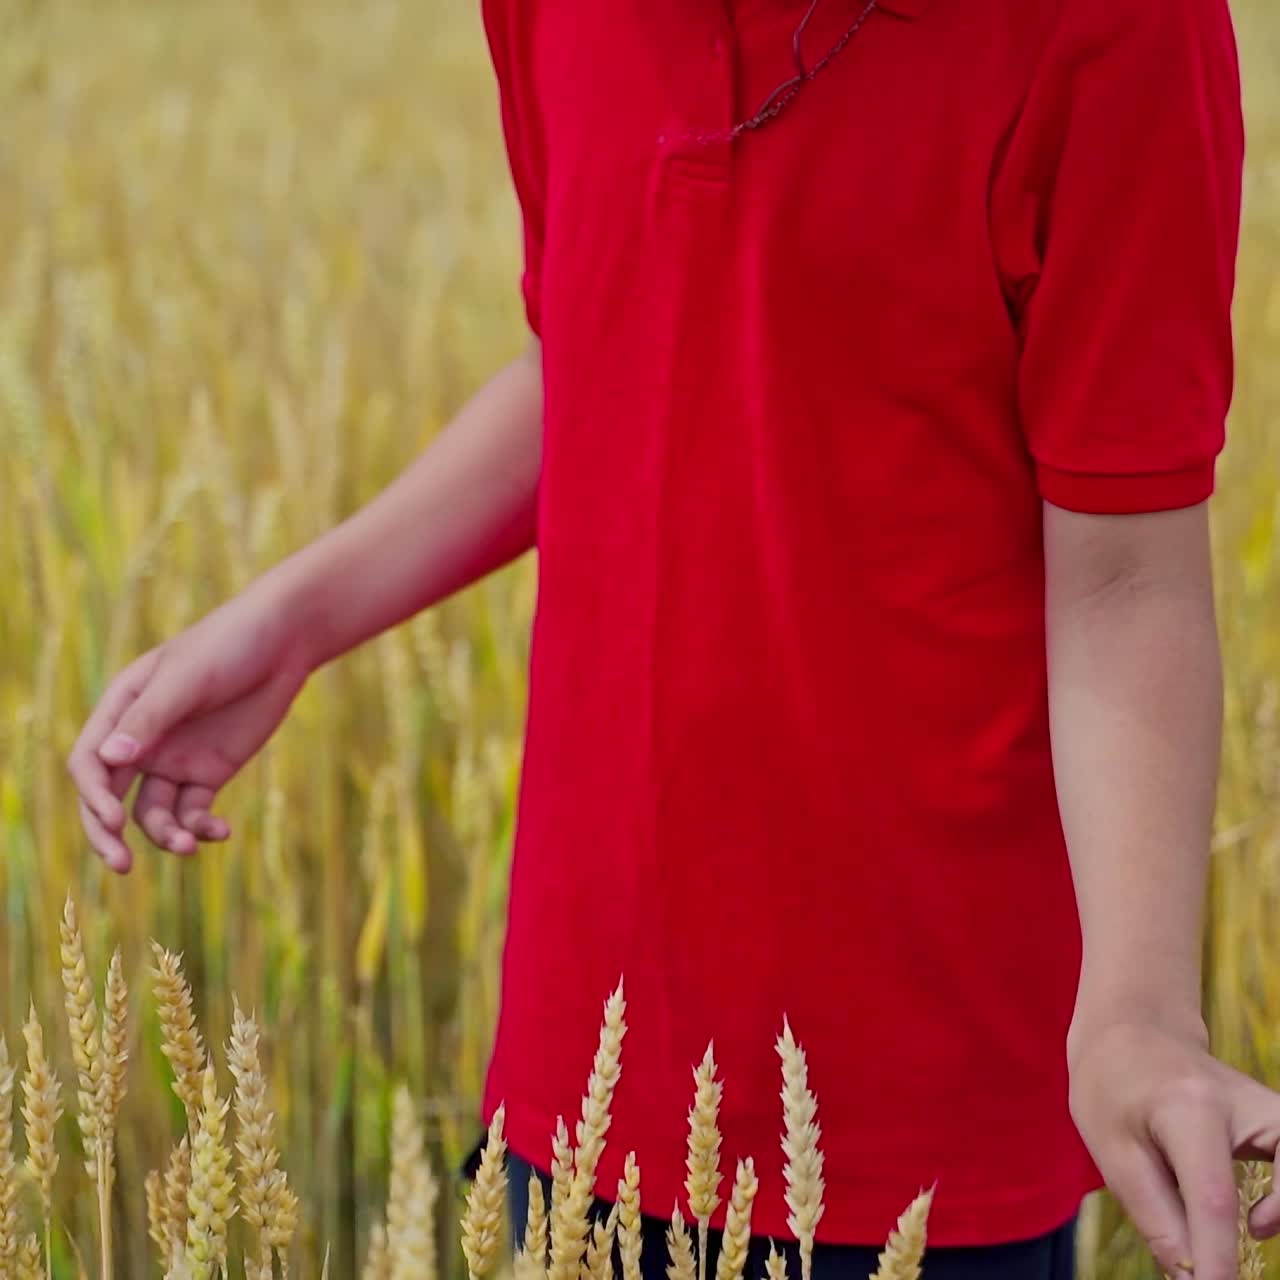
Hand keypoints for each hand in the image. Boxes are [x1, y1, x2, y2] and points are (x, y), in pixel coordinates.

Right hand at [67, 586, 310, 872]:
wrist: (282, 642)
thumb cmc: (227, 646)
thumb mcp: (188, 678)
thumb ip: (151, 718)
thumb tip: (110, 758)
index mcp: (120, 710)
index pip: (90, 763)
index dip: (94, 797)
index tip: (114, 820)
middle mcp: (141, 741)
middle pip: (109, 798)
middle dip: (109, 835)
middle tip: (122, 866)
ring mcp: (175, 759)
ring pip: (153, 814)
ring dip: (166, 836)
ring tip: (191, 845)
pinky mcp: (210, 772)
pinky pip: (194, 812)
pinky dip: (201, 828)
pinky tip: (220, 831)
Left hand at [1068, 1013, 1279, 1279]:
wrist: (1131, 1031)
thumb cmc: (1111, 1088)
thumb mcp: (1113, 1152)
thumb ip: (1156, 1217)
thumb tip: (1192, 1279)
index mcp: (1187, 1108)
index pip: (1214, 1197)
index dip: (1217, 1259)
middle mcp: (1241, 1102)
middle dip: (1277, 1214)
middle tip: (1238, 1249)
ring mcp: (1265, 1106)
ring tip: (1254, 1228)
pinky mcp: (1274, 1119)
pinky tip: (1259, 1218)